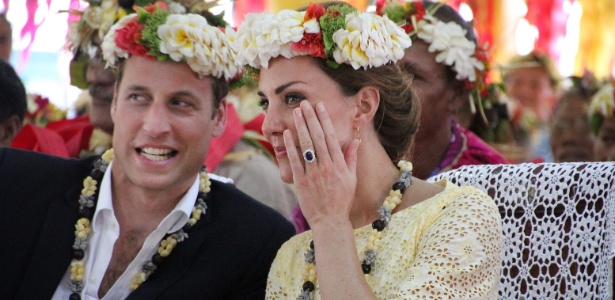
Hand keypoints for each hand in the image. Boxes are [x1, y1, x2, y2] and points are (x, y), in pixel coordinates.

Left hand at [283, 101, 360, 227]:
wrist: (330, 220)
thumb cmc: (342, 199)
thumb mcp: (351, 178)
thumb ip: (351, 158)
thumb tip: (355, 141)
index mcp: (339, 164)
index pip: (331, 137)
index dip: (325, 120)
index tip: (320, 107)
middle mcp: (326, 167)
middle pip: (317, 138)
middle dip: (311, 118)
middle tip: (304, 103)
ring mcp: (313, 174)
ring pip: (306, 146)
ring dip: (300, 127)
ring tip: (296, 113)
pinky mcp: (301, 182)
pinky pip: (295, 161)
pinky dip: (290, 147)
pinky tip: (286, 134)